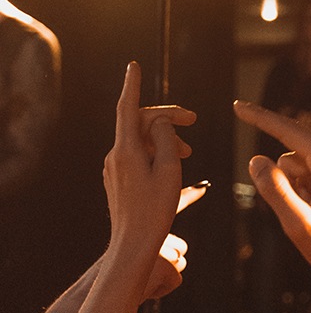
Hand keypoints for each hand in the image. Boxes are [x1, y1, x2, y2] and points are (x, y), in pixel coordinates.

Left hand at [101, 62, 196, 302]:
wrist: (133, 246)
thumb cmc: (155, 210)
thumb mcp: (170, 168)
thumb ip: (166, 137)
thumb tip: (160, 121)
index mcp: (126, 150)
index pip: (128, 108)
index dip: (132, 84)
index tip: (134, 65)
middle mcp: (116, 155)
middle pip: (141, 122)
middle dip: (167, 118)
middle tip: (193, 122)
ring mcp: (115, 168)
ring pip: (142, 139)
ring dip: (165, 138)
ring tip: (188, 152)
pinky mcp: (118, 179)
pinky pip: (138, 155)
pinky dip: (157, 152)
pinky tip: (173, 167)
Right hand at [236, 100, 310, 274]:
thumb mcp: (299, 226)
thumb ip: (275, 190)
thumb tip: (258, 160)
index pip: (290, 131)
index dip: (261, 118)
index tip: (239, 107)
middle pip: (296, 158)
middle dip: (289, 183)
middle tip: (305, 215)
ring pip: (309, 169)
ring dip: (304, 192)